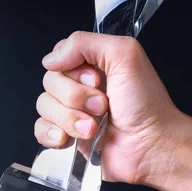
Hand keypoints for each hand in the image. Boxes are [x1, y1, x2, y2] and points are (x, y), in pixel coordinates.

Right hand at [34, 31, 185, 184]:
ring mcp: (71, 112)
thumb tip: (51, 58)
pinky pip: (40, 129)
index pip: (58, 57)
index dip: (72, 69)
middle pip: (49, 82)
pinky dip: (52, 134)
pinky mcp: (66, 136)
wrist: (151, 147)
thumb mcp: (125, 55)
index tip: (96, 79)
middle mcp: (79, 87)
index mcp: (91, 65)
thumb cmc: (146, 105)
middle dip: (75, 96)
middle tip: (103, 105)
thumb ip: (85, 43)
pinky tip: (70, 139)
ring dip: (70, 118)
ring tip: (94, 127)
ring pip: (44, 106)